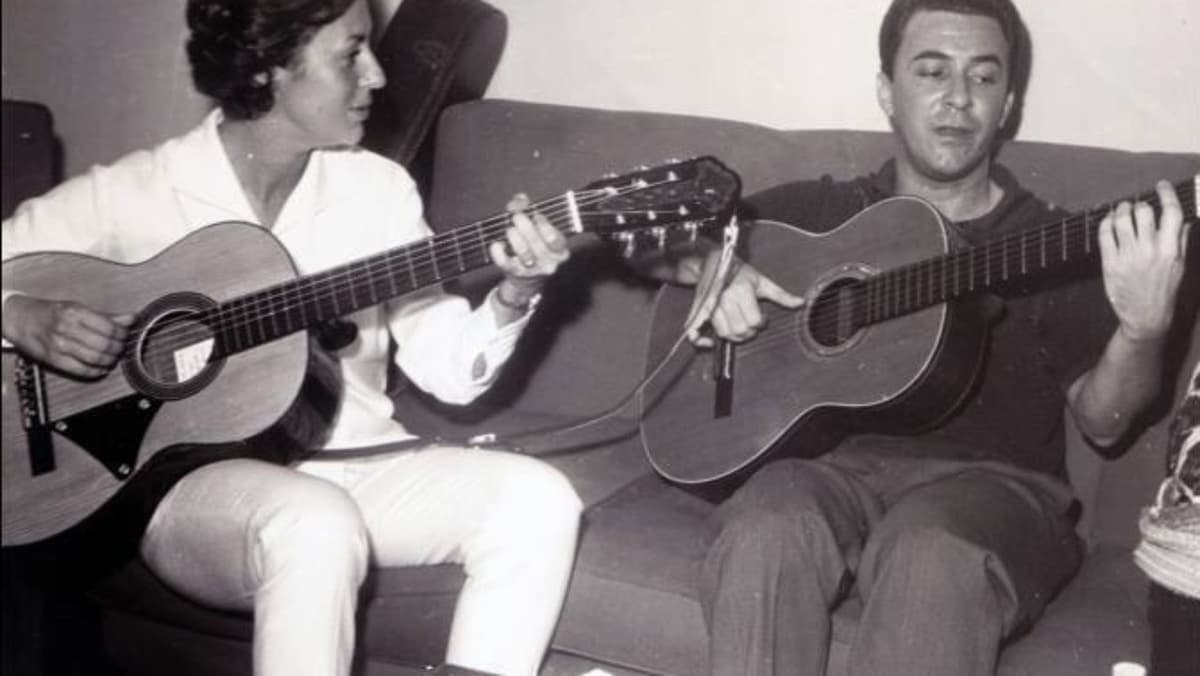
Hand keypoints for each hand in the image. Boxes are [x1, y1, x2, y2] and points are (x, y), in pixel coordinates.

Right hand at [2, 294, 132, 377]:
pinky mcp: (53, 360)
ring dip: (110, 361)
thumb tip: (131, 318)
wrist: (19, 319)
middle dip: (118, 349)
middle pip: (105, 344)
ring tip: (113, 358)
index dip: (123, 334)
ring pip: (96, 358)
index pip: (110, 327)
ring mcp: (59, 345)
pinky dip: (96, 372)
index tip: (126, 335)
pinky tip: (101, 368)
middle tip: (121, 348)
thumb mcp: (78, 308)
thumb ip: (106, 316)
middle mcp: (67, 328)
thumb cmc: (49, 313)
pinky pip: (81, 370)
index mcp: (76, 312)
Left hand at [488, 193, 569, 310]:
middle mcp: (549, 263)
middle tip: (517, 217)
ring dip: (513, 236)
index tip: (536, 216)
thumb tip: (520, 199)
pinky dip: (498, 251)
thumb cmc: (534, 247)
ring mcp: (533, 270)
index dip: (543, 224)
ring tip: (510, 230)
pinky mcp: (516, 274)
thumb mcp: (539, 230)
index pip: (554, 238)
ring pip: (522, 251)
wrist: (527, 281)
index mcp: (560, 251)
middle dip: (524, 225)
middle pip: (536, 242)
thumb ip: (529, 210)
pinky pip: (505, 261)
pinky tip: (497, 243)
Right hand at [686, 248, 804, 346]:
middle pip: (740, 330)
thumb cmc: (739, 271)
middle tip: (751, 324)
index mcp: (742, 291)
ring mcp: (710, 305)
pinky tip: (708, 342)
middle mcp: (725, 299)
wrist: (713, 261)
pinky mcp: (698, 309)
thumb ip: (781, 295)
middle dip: (749, 331)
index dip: (761, 323)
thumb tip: (801, 303)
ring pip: (724, 333)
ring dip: (733, 336)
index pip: (754, 321)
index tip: (762, 318)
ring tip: (738, 328)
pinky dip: (700, 340)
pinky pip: (695, 330)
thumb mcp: (762, 281)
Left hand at [1098, 180, 1190, 342]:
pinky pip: (1105, 234)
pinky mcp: (1110, 263)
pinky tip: (1110, 221)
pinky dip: (1106, 222)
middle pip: (1144, 211)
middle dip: (1140, 204)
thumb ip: (1180, 240)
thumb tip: (1182, 219)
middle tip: (1138, 206)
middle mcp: (1149, 250)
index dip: (1166, 194)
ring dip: (1121, 209)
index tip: (1161, 186)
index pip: (1172, 212)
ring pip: (1122, 219)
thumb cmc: (1164, 290)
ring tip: (1123, 210)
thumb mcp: (1179, 266)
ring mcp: (1128, 256)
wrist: (1145, 316)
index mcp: (1170, 249)